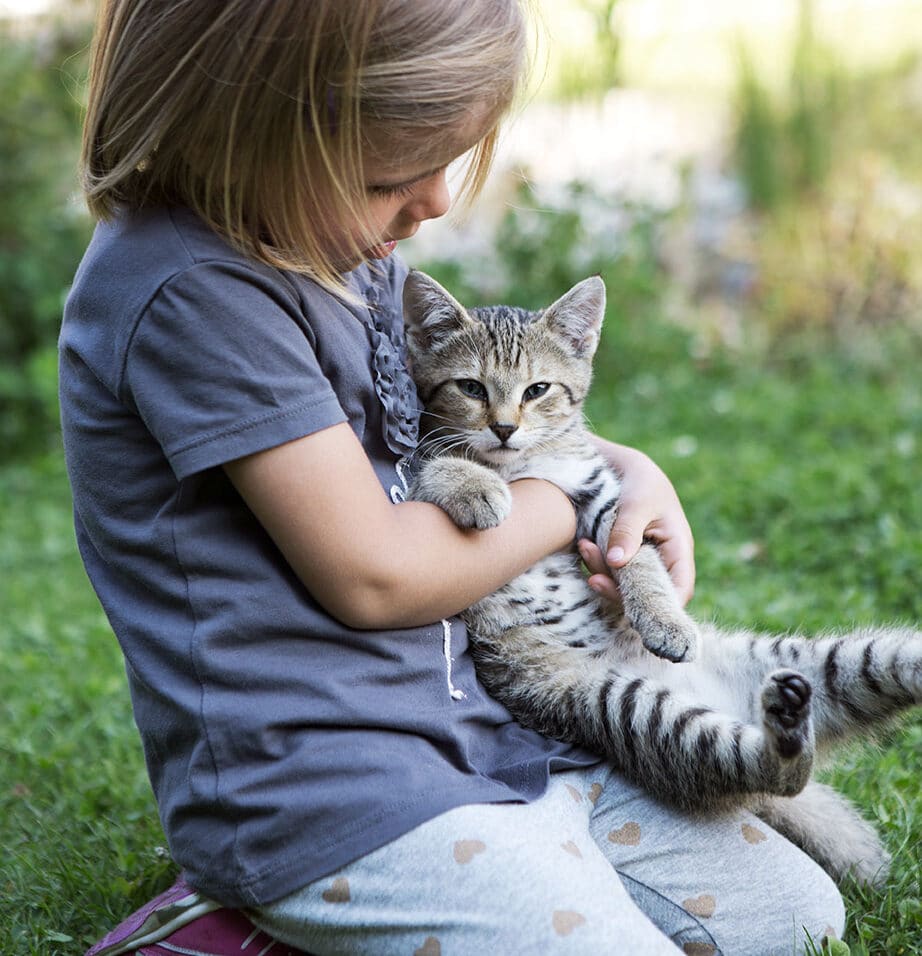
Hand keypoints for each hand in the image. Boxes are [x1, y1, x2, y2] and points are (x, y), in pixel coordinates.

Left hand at [581, 439, 694, 605]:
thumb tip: (616, 562)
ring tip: (584, 546)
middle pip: (645, 595)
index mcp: (677, 549)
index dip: (661, 605)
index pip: (679, 590)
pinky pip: (608, 574)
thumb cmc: (639, 480)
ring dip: (601, 574)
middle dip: (617, 588)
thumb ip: (627, 531)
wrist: (621, 465)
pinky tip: (582, 546)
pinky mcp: (619, 559)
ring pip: (622, 586)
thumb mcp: (637, 501)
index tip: (631, 602)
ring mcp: (640, 562)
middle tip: (593, 576)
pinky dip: (594, 564)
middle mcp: (661, 561)